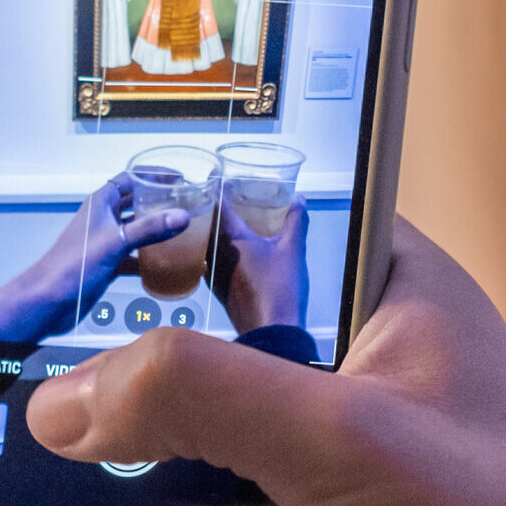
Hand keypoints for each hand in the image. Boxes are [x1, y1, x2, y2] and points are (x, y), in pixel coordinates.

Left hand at [0, 172, 190, 343]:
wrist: (49, 300)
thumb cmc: (70, 266)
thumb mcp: (114, 242)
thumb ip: (148, 229)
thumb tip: (180, 216)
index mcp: (100, 204)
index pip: (129, 179)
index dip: (152, 175)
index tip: (176, 177)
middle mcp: (103, 220)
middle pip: (136, 203)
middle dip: (159, 202)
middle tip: (184, 203)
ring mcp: (106, 242)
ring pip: (137, 231)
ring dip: (157, 231)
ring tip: (182, 231)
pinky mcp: (109, 264)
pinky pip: (135, 257)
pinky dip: (150, 261)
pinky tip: (167, 267)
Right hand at [0, 178, 505, 505]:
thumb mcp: (363, 435)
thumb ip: (208, 398)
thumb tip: (59, 401)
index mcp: (358, 309)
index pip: (212, 227)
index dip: (106, 197)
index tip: (5, 168)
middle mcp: (298, 398)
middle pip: (123, 340)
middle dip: (9, 307)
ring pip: (93, 471)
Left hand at [211, 196, 308, 331]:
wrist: (271, 331)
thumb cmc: (279, 290)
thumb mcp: (292, 249)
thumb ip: (295, 220)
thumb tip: (299, 200)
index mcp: (229, 237)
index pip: (216, 201)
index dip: (215, 184)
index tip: (217, 174)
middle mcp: (214, 252)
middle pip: (205, 221)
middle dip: (213, 206)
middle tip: (223, 194)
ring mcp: (212, 272)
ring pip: (206, 242)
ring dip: (213, 228)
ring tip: (228, 219)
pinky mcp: (216, 288)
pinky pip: (210, 260)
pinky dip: (218, 249)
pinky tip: (232, 250)